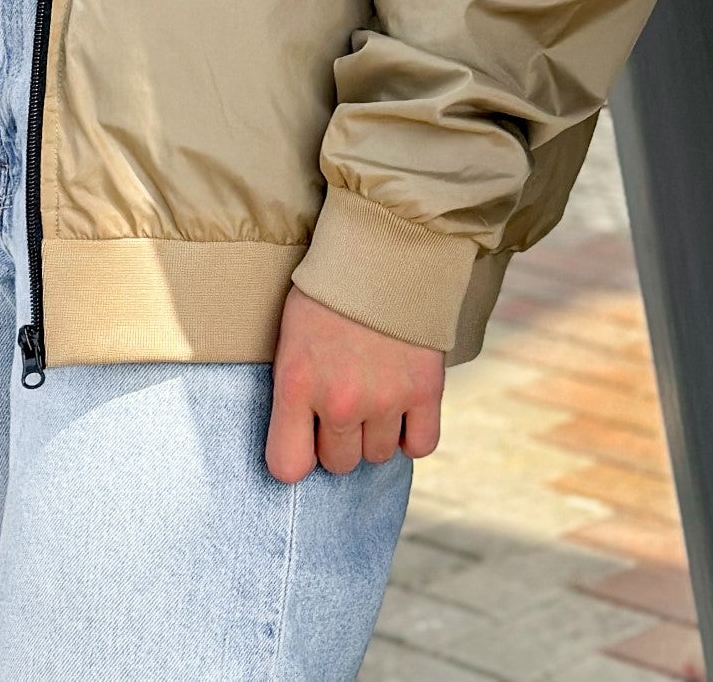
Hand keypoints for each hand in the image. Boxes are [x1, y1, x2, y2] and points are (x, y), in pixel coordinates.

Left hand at [265, 286, 443, 483]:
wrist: (383, 245)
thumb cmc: (328, 287)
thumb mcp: (290, 333)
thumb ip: (294, 387)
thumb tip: (302, 436)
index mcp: (297, 384)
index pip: (287, 467)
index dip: (296, 456)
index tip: (303, 439)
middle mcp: (340, 401)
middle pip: (339, 463)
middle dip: (339, 438)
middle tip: (344, 400)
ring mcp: (386, 399)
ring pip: (379, 456)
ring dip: (376, 433)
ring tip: (374, 393)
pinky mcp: (426, 390)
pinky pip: (421, 445)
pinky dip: (413, 433)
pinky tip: (404, 408)